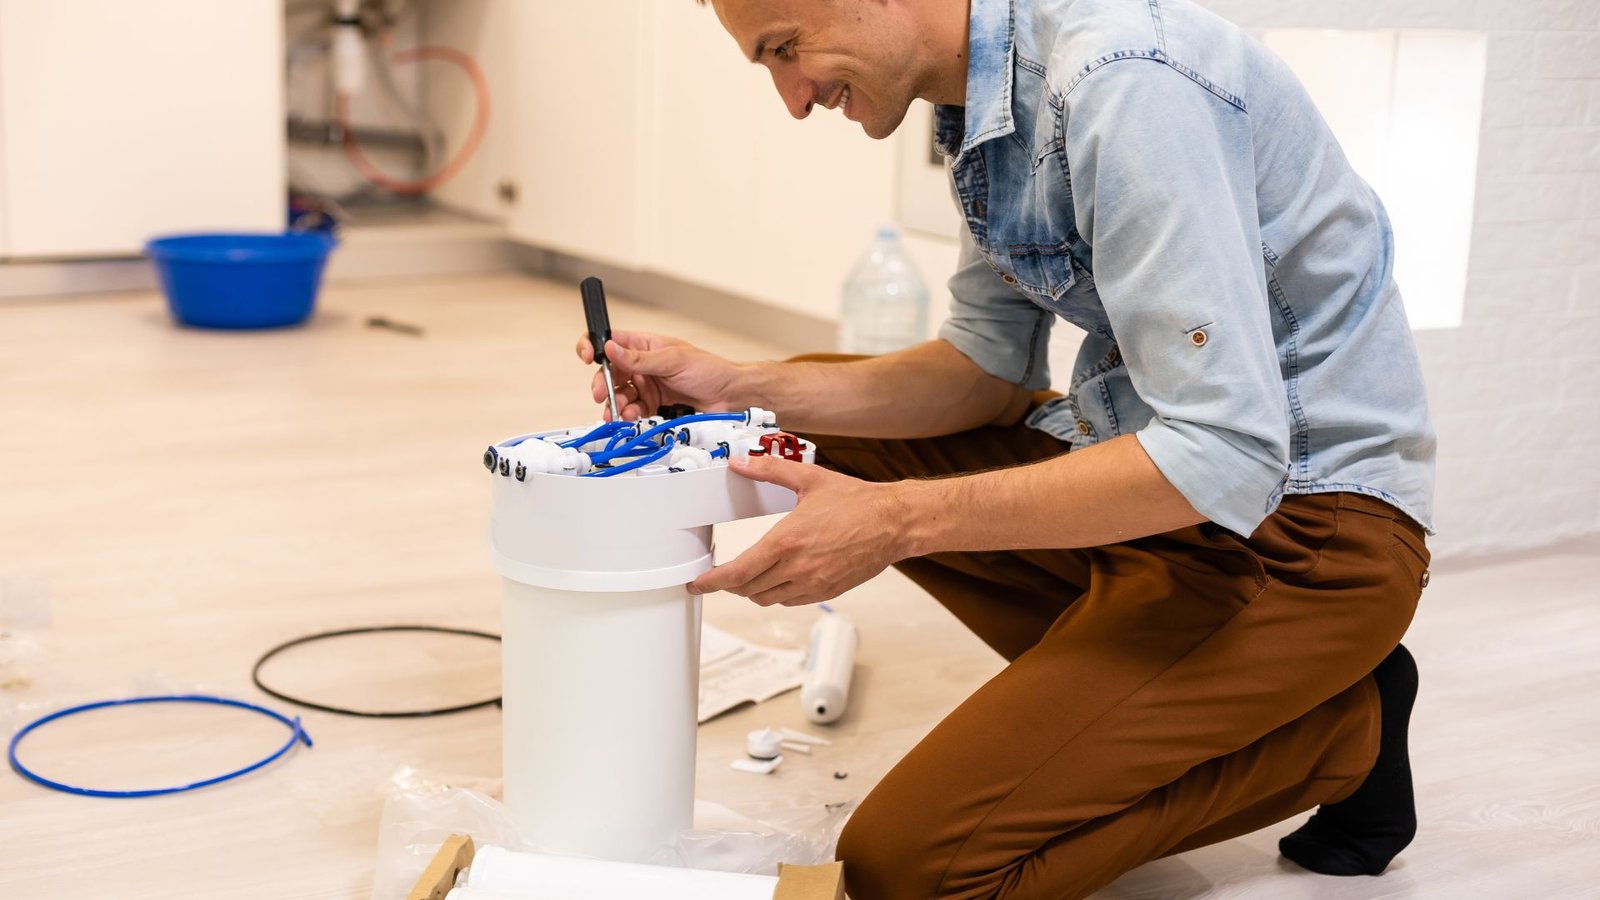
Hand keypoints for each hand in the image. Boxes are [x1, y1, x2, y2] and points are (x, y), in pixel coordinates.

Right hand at [575, 329, 743, 420]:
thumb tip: (611, 350)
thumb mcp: (673, 360)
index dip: (593, 346)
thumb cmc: (709, 370)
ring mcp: (647, 386)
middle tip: (602, 395)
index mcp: (645, 345)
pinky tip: (631, 418)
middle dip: (603, 384)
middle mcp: (642, 364)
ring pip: (619, 395)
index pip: (610, 340)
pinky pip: (633, 411)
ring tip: (620, 412)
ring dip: (615, 404)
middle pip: (609, 372)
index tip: (587, 356)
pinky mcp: (653, 405)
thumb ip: (640, 359)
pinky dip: (628, 415)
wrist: (729, 396)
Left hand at [690, 454, 909, 605]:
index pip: (738, 573)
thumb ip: (769, 470)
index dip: (712, 582)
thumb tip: (740, 462)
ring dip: (753, 590)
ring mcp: (813, 583)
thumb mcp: (808, 479)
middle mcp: (798, 567)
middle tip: (722, 574)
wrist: (893, 523)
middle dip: (730, 584)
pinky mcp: (827, 591)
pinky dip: (777, 593)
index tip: (698, 584)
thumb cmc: (856, 501)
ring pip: (767, 599)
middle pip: (748, 589)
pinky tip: (779, 578)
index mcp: (787, 541)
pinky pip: (790, 601)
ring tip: (749, 575)